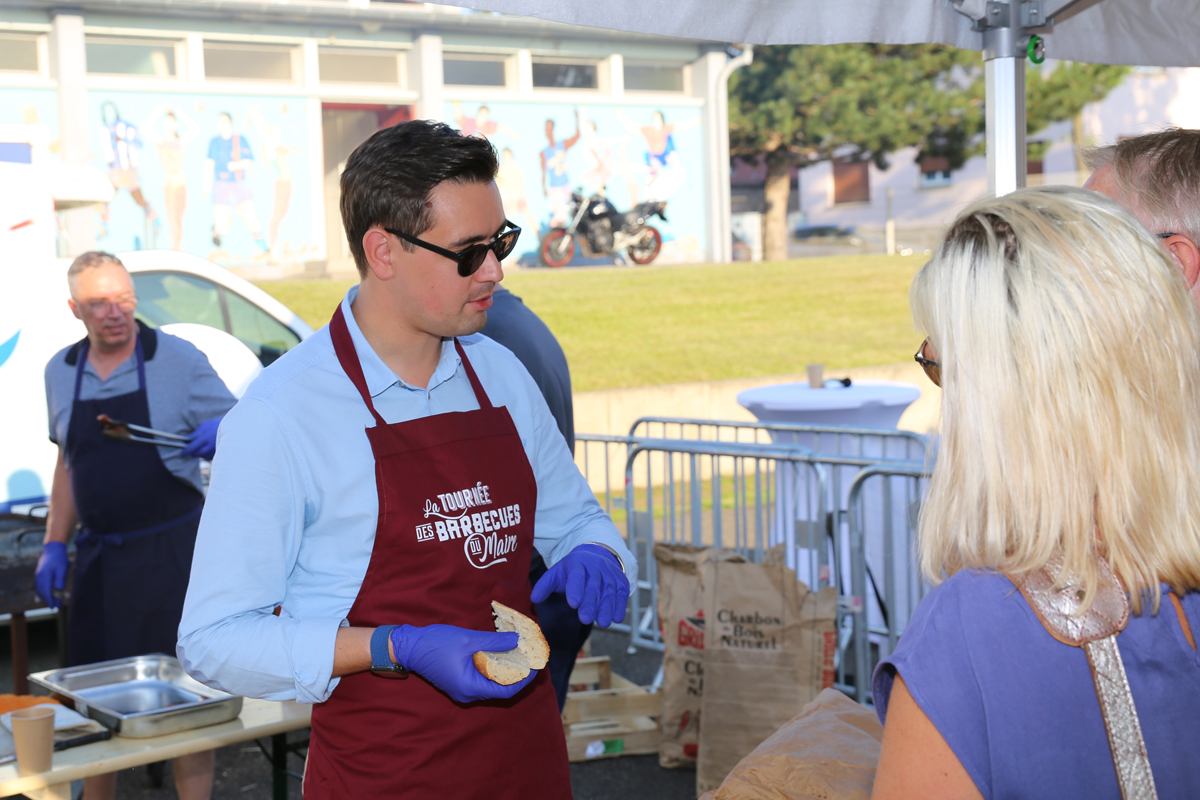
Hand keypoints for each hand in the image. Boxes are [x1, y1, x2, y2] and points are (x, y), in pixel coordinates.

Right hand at [35, 542, 68, 609]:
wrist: (53, 548)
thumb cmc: (59, 558)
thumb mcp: (62, 568)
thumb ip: (60, 579)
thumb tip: (59, 590)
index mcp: (44, 576)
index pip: (46, 592)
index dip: (50, 601)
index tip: (54, 608)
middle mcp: (39, 577)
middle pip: (43, 592)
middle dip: (49, 600)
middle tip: (57, 607)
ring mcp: (38, 576)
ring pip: (41, 590)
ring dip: (47, 597)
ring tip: (56, 602)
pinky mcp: (39, 575)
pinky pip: (41, 586)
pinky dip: (45, 592)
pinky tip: (51, 595)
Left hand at [181, 416, 222, 459]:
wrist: (233, 427)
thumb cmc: (217, 424)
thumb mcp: (205, 425)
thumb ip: (196, 433)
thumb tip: (187, 440)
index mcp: (205, 438)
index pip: (192, 447)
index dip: (185, 451)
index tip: (182, 453)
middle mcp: (210, 446)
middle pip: (197, 454)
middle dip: (193, 452)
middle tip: (192, 448)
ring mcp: (215, 450)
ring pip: (203, 456)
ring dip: (200, 453)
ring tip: (203, 446)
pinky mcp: (219, 453)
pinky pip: (209, 457)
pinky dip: (207, 454)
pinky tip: (209, 448)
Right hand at [389, 624, 536, 703]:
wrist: (409, 646)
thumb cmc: (436, 643)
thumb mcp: (468, 639)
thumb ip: (494, 641)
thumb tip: (517, 640)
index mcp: (470, 687)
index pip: (506, 691)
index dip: (523, 679)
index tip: (535, 665)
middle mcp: (467, 694)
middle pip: (500, 689)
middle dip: (517, 674)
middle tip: (530, 658)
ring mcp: (462, 690)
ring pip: (491, 684)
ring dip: (505, 671)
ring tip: (518, 654)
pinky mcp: (458, 683)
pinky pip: (481, 680)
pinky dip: (493, 669)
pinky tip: (500, 655)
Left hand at [531, 544, 629, 627]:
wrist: (597, 556)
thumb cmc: (573, 570)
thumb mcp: (558, 573)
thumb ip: (545, 585)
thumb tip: (534, 598)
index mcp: (577, 564)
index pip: (576, 576)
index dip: (576, 589)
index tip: (573, 603)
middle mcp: (595, 567)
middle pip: (593, 586)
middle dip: (590, 603)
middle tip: (586, 619)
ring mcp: (609, 574)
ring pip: (608, 591)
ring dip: (606, 607)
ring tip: (603, 623)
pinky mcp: (621, 581)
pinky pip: (621, 593)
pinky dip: (620, 605)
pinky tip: (617, 617)